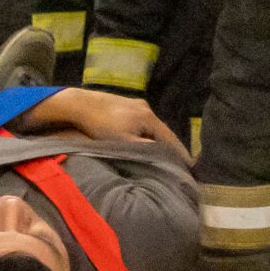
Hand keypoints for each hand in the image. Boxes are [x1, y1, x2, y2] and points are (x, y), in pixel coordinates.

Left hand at [34, 88, 186, 154]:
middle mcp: (146, 108)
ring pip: (151, 126)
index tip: (190, 166)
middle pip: (162, 131)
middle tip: (179, 161)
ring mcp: (135, 104)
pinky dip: (146, 132)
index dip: (180, 153)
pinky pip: (141, 122)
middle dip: (170, 146)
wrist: (80, 104)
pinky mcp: (124, 104)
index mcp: (149, 118)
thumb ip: (144, 149)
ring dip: (158, 139)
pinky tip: (143, 138)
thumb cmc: (101, 125)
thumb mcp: (124, 142)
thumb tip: (163, 156)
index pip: (170, 138)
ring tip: (163, 152)